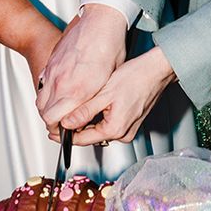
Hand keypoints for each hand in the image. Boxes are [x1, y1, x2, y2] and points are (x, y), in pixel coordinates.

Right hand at [37, 4, 127, 125]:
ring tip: (61, 110)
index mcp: (77, 90)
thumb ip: (94, 100)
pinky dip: (46, 93)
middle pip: (44, 114)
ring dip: (48, 108)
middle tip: (63, 124)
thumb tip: (89, 113)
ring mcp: (53, 71)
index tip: (68, 131)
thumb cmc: (110, 46)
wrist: (101, 19)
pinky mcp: (51, 62)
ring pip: (40, 100)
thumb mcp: (109, 80)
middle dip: (52, 123)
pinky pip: (42, 84)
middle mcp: (60, 83)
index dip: (60, 131)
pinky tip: (58, 92)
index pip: (56, 122)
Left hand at [63, 45, 177, 145]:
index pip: (82, 140)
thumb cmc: (136, 77)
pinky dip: (101, 117)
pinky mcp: (131, 123)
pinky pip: (110, 124)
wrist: (157, 70)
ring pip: (100, 129)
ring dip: (89, 120)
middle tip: (64, 116)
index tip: (54, 132)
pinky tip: (99, 103)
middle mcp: (123, 134)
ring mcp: (129, 129)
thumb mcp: (104, 93)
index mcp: (114, 129)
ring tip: (82, 106)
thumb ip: (83, 112)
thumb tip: (66, 124)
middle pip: (91, 135)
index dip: (65, 135)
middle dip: (77, 127)